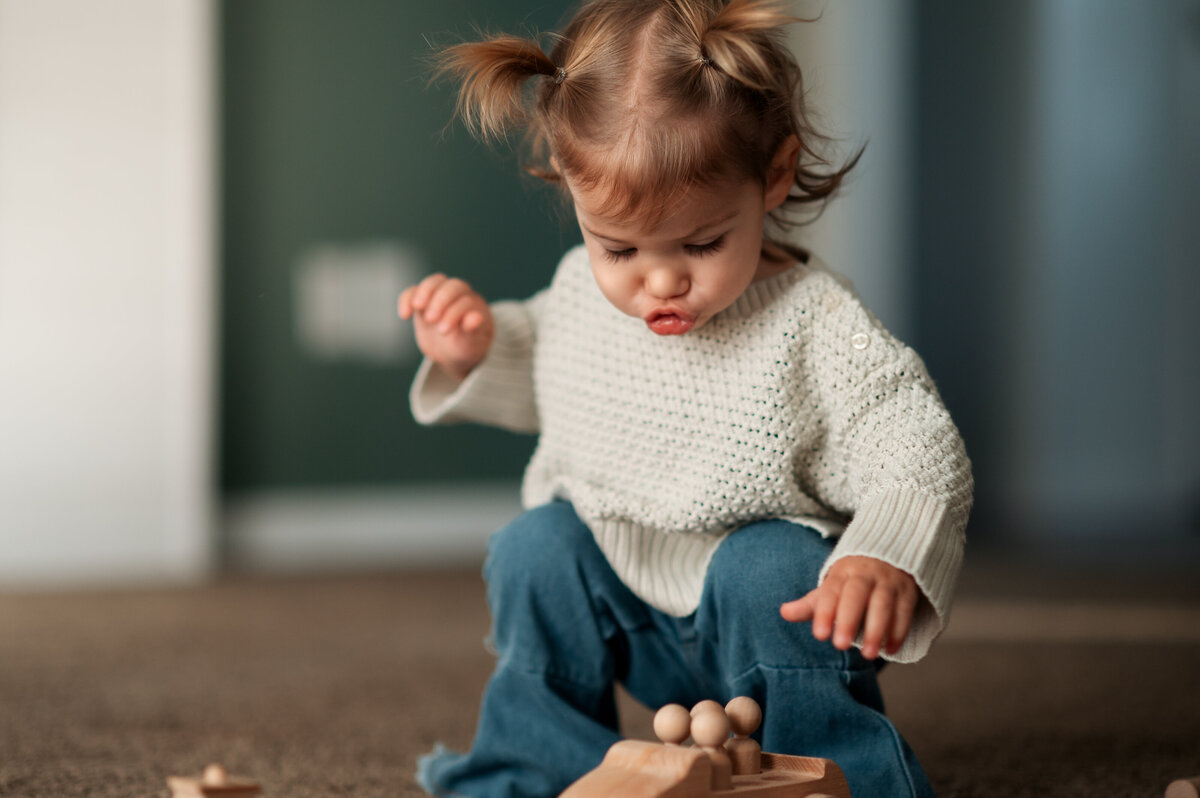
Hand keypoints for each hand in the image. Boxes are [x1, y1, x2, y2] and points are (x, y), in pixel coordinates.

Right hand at [398, 274, 493, 381]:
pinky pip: (414, 291)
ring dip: (424, 292)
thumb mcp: (470, 345)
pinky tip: (404, 315)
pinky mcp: (423, 299)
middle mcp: (460, 295)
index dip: (454, 314)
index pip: (465, 302)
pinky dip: (407, 299)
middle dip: (440, 301)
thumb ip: (473, 331)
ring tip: (416, 307)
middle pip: (451, 286)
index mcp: (475, 306)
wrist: (452, 352)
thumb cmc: (465, 347)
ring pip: (434, 282)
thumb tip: (476, 318)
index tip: (443, 331)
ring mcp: (440, 295)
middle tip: (431, 319)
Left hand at [779, 556, 917, 659]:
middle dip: (848, 620)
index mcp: (842, 572)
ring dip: (876, 630)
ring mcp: (888, 582)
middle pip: (856, 594)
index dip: (824, 612)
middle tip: (839, 646)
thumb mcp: (831, 588)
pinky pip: (904, 611)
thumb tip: (784, 612)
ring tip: (868, 655)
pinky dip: (899, 631)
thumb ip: (810, 604)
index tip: (819, 635)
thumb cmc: (853, 581)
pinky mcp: (908, 592)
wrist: (889, 557)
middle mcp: (865, 574)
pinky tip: (890, 650)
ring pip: (883, 604)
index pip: (831, 591)